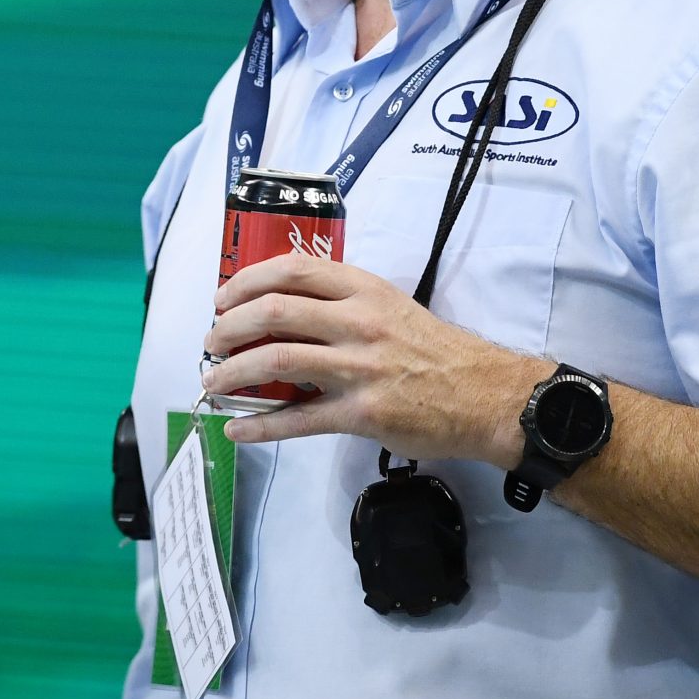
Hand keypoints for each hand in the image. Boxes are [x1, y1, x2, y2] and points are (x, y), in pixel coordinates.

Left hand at [199, 251, 547, 462]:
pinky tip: (236, 429)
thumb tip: (280, 312)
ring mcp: (359, 368)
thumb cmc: (435, 350)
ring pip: (277, 361)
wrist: (486, 396)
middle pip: (273, 312)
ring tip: (212, 381)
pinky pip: (298, 420)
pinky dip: (260, 426)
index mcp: (363, 290)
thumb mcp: (390, 307)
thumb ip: (342, 304)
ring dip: (233, 372)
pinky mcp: (361, 414)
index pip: (291, 269)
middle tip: (212, 341)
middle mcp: (358, 322)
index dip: (245, 280)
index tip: (223, 297)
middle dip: (229, 327)